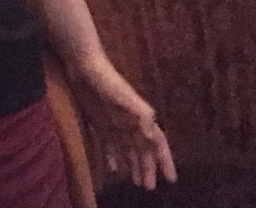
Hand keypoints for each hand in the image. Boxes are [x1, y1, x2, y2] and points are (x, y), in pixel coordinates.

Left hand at [69, 51, 175, 190]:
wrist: (85, 67)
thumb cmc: (108, 82)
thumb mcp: (126, 97)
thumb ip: (142, 114)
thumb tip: (152, 135)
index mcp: (140, 119)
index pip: (157, 143)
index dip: (164, 160)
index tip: (171, 179)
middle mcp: (130, 124)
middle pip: (143, 150)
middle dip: (148, 168)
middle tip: (149, 188)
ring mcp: (115, 124)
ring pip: (128, 149)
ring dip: (133, 165)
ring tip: (135, 182)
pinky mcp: (99, 122)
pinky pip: (108, 144)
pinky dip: (112, 156)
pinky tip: (112, 168)